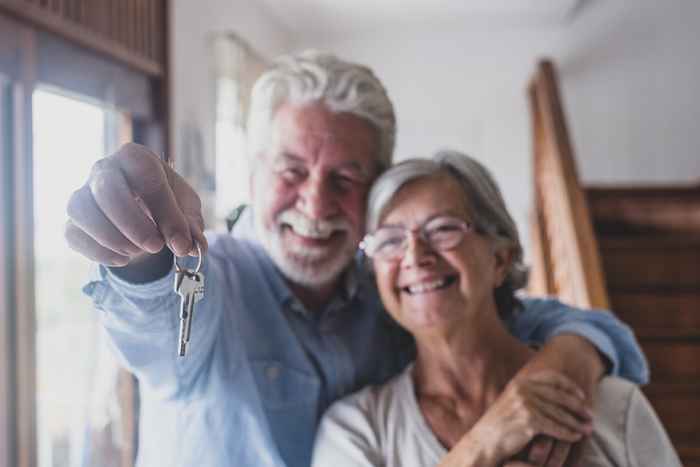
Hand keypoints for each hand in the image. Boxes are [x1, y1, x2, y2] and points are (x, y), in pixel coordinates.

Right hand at [66, 143, 206, 265]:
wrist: (144, 213)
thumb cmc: (166, 204)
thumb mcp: (186, 210)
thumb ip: (190, 226)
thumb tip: (192, 247)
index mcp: (136, 158)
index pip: (146, 177)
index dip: (165, 213)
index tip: (180, 242)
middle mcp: (104, 169)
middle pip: (107, 189)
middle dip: (133, 224)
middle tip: (156, 246)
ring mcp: (83, 193)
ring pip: (82, 210)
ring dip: (113, 238)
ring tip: (138, 251)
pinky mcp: (72, 220)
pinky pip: (74, 234)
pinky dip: (99, 252)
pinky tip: (123, 259)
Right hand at [466, 370, 592, 465]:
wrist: (483, 443)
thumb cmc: (499, 425)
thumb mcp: (511, 401)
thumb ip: (529, 393)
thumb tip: (556, 392)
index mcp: (520, 382)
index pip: (551, 377)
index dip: (569, 385)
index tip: (581, 395)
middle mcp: (523, 390)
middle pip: (559, 395)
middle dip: (578, 406)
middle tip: (590, 414)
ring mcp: (526, 404)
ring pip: (560, 413)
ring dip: (576, 422)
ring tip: (587, 429)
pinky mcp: (529, 421)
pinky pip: (556, 428)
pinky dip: (568, 433)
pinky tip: (575, 437)